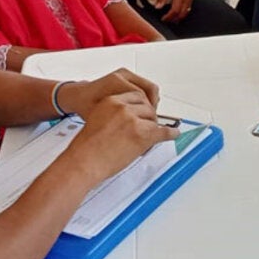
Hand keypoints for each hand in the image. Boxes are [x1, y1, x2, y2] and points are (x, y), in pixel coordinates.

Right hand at [59, 90, 179, 183]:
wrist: (84, 162)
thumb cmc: (86, 148)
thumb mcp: (97, 119)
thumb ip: (113, 115)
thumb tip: (129, 121)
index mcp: (111, 101)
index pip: (135, 96)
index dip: (141, 106)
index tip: (143, 112)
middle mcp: (123, 107)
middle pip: (146, 106)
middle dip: (148, 117)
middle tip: (148, 127)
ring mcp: (133, 119)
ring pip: (153, 119)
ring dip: (154, 128)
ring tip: (151, 136)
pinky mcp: (142, 134)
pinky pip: (162, 131)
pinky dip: (170, 133)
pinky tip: (174, 134)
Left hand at [60, 68, 161, 115]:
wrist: (79, 96)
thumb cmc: (87, 105)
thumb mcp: (100, 116)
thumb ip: (118, 121)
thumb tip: (138, 130)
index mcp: (115, 81)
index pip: (142, 95)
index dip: (148, 112)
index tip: (150, 123)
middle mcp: (122, 75)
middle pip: (149, 90)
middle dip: (152, 108)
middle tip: (151, 122)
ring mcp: (126, 74)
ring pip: (150, 88)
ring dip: (151, 103)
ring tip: (146, 118)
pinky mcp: (128, 77)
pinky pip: (145, 87)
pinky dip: (147, 99)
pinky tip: (142, 111)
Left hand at [157, 0, 193, 22]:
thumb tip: (157, 7)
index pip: (175, 10)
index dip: (168, 17)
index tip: (163, 19)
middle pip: (181, 14)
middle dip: (173, 19)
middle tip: (166, 20)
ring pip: (185, 13)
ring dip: (178, 17)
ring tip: (170, 18)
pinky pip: (187, 9)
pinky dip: (182, 13)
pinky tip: (176, 14)